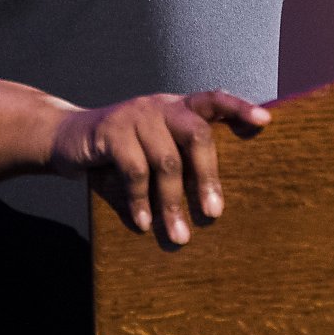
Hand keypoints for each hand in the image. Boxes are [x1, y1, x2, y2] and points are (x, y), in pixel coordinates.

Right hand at [48, 91, 270, 246]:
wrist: (68, 138)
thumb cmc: (123, 150)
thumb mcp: (154, 147)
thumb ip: (180, 159)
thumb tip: (214, 206)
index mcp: (177, 107)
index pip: (214, 99)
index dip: (240, 108)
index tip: (265, 122)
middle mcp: (160, 106)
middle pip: (196, 134)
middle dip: (208, 176)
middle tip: (214, 213)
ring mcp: (134, 116)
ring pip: (166, 161)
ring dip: (172, 203)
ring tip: (179, 235)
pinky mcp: (110, 131)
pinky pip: (134, 171)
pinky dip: (141, 201)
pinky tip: (144, 223)